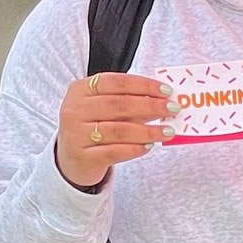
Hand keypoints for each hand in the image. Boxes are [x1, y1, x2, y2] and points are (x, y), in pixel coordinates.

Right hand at [56, 73, 176, 189]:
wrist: (70, 159)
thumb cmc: (93, 126)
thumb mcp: (105, 109)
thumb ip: (129, 101)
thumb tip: (163, 99)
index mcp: (80, 90)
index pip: (116, 82)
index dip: (143, 85)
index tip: (166, 90)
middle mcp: (75, 110)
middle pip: (118, 105)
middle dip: (150, 106)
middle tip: (172, 109)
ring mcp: (76, 134)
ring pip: (118, 130)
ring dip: (148, 131)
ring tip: (167, 131)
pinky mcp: (82, 157)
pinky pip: (114, 152)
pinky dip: (134, 149)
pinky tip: (149, 146)